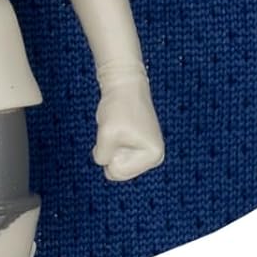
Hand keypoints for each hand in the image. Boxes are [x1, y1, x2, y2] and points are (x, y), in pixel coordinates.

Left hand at [92, 66, 164, 181]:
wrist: (125, 84)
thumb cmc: (118, 107)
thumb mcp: (106, 136)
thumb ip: (102, 158)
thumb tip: (105, 163)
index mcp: (153, 156)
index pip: (116, 172)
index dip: (108, 152)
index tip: (118, 133)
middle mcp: (155, 157)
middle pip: (116, 171)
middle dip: (110, 152)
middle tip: (117, 131)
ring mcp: (147, 152)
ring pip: (114, 162)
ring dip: (109, 146)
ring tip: (118, 128)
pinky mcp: (139, 146)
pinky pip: (115, 153)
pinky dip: (111, 141)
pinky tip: (120, 127)